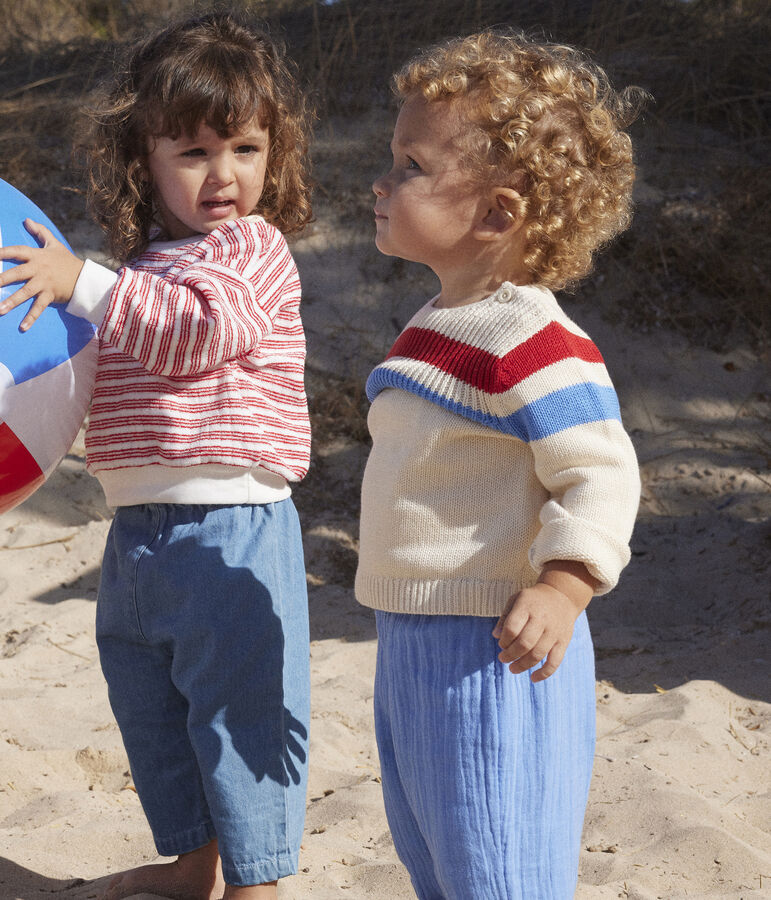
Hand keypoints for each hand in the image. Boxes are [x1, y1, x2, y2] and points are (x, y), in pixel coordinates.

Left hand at [0, 219, 83, 329]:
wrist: (85, 278)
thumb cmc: (67, 261)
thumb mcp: (54, 244)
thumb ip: (40, 232)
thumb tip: (27, 220)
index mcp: (37, 256)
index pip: (16, 251)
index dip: (2, 252)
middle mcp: (38, 269)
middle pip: (17, 273)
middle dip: (2, 279)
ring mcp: (44, 283)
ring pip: (25, 292)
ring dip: (12, 301)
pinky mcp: (51, 295)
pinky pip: (39, 308)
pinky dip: (31, 318)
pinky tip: (22, 327)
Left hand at [492, 561, 595, 681]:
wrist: (562, 595)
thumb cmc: (533, 600)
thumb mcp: (516, 600)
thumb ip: (504, 617)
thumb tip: (495, 636)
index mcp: (527, 607)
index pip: (512, 628)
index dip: (504, 640)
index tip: (501, 644)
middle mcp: (542, 619)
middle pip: (524, 644)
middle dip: (510, 655)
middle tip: (503, 659)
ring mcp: (554, 631)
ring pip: (538, 654)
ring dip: (523, 665)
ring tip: (513, 669)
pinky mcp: (564, 641)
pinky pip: (555, 662)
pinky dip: (544, 673)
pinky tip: (533, 678)